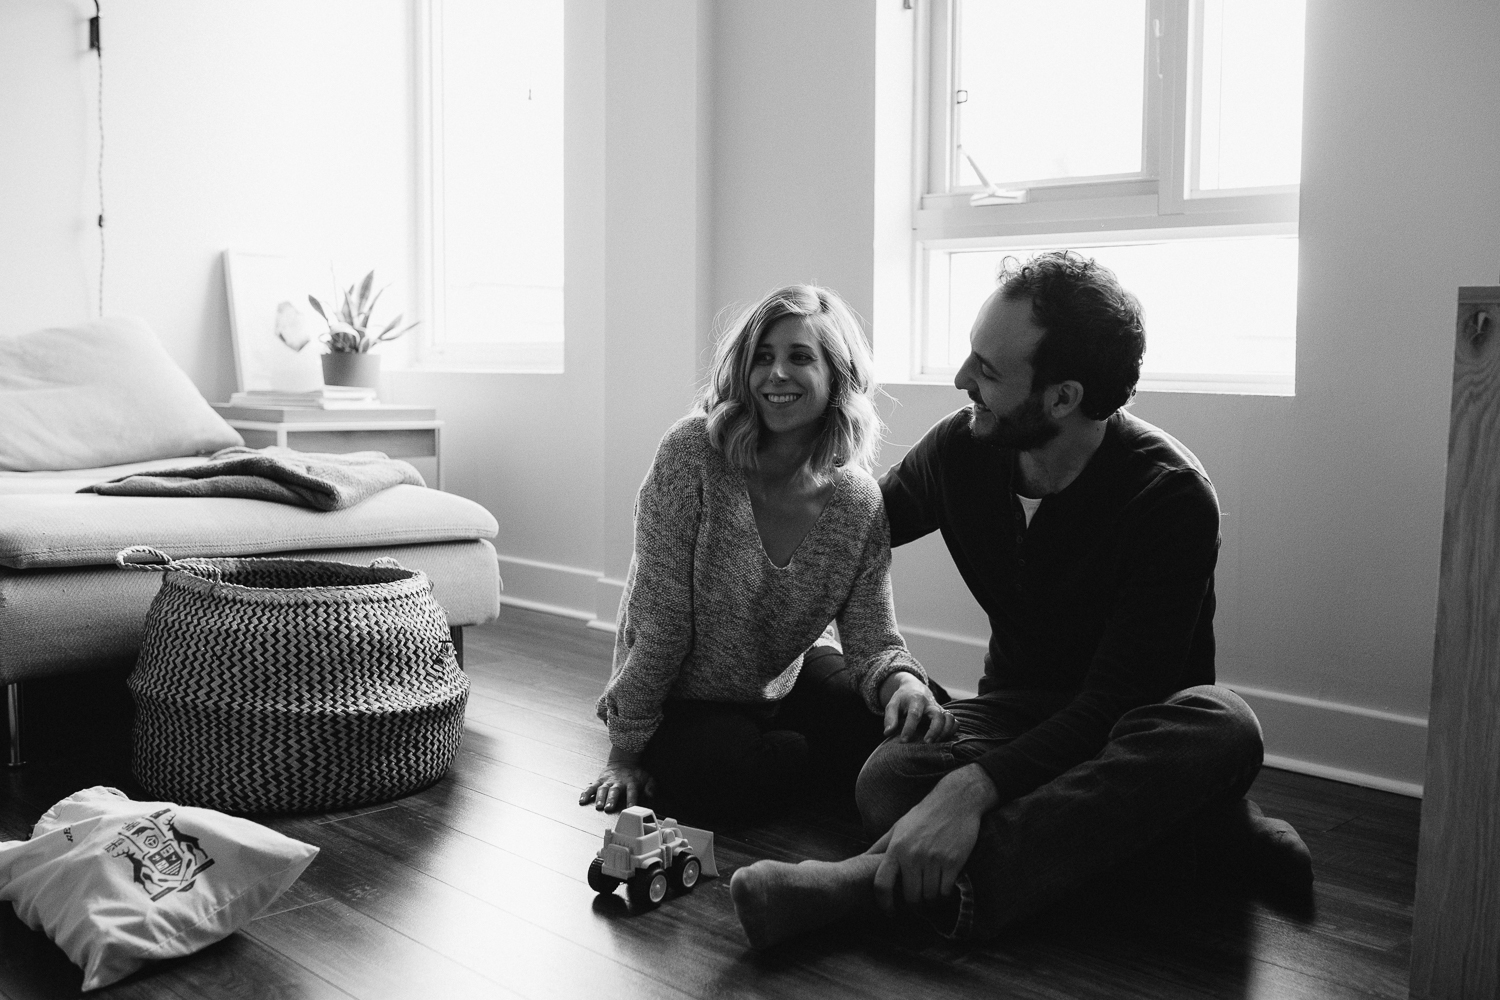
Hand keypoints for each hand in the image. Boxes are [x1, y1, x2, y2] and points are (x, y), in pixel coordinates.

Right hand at [579, 751, 655, 812]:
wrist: (623, 761)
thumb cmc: (635, 774)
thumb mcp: (647, 778)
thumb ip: (651, 787)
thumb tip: (651, 795)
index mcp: (630, 782)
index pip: (632, 792)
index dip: (632, 799)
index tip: (630, 808)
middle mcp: (618, 782)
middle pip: (614, 791)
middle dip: (611, 799)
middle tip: (609, 808)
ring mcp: (607, 782)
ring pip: (602, 789)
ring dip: (600, 797)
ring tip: (598, 806)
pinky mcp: (599, 781)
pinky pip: (591, 787)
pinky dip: (586, 793)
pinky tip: (582, 800)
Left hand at [869, 764, 996, 910]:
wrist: (955, 800)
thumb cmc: (924, 815)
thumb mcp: (898, 827)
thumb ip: (880, 846)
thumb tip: (860, 860)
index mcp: (896, 848)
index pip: (882, 884)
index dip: (884, 903)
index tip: (890, 911)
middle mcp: (913, 855)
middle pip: (910, 897)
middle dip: (914, 905)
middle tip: (917, 904)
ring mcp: (934, 859)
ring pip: (929, 896)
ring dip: (930, 901)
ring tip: (931, 895)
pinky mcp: (953, 862)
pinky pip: (946, 890)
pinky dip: (944, 894)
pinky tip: (943, 887)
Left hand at [880, 673, 956, 743]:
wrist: (916, 688)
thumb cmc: (903, 699)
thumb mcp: (892, 705)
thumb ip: (890, 718)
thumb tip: (887, 732)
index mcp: (916, 699)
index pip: (914, 714)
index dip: (909, 728)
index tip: (904, 740)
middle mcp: (930, 704)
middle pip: (938, 715)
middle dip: (934, 730)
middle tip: (926, 742)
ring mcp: (940, 709)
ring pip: (949, 719)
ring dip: (944, 732)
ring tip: (934, 743)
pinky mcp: (945, 714)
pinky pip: (955, 722)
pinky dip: (952, 730)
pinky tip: (942, 739)